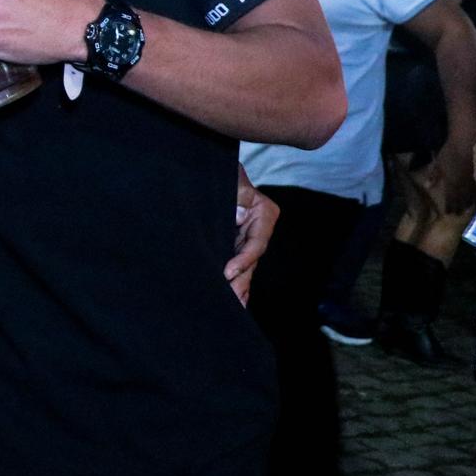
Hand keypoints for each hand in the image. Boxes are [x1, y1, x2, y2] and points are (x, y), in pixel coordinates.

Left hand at [229, 173, 278, 305]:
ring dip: (240, 288)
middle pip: (252, 260)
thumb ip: (236, 194)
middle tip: (232, 300)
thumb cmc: (222, 172)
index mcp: (265, 214)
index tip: (228, 272)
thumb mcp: (231, 180)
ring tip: (235, 308)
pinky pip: (239, 266)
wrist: (211, 167)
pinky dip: (237, 282)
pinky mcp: (237, 244)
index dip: (244, 260)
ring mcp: (250, 238)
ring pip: (247, 267)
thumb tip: (237, 216)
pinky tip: (236, 301)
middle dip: (242, 282)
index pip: (256, 243)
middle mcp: (261, 229)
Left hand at [430, 135, 475, 213]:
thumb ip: (434, 176)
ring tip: (466, 209)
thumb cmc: (449, 153)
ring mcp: (471, 180)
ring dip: (467, 202)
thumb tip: (428, 187)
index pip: (450, 198)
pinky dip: (475, 194)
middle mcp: (462, 184)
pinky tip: (475, 197)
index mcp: (451, 183)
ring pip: (470, 195)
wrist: (465, 143)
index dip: (449, 205)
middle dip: (458, 207)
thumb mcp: (437, 164)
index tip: (448, 212)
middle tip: (457, 214)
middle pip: (461, 199)